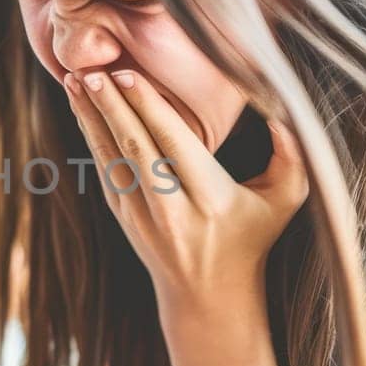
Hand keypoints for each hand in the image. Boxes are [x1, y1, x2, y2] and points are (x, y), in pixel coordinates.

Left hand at [64, 68, 307, 325]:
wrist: (208, 294)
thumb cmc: (250, 238)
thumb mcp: (284, 201)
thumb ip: (291, 157)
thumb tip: (281, 116)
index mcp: (211, 199)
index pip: (175, 145)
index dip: (150, 109)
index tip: (129, 74)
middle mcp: (172, 209)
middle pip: (135, 147)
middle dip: (111, 106)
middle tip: (90, 70)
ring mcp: (141, 215)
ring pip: (111, 157)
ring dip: (90, 117)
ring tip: (74, 80)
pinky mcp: (123, 216)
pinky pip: (104, 169)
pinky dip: (91, 136)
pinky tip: (82, 109)